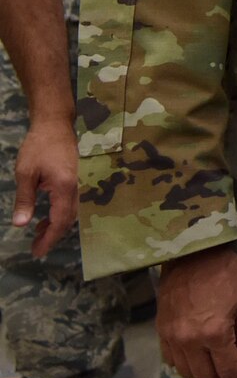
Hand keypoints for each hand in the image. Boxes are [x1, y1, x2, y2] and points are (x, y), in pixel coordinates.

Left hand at [11, 115, 76, 257]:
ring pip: (69, 212)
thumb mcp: (26, 173)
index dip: (49, 238)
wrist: (55, 124)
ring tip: (37, 235)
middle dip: (52, 236)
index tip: (37, 252)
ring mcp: (75, 184)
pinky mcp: (71, 180)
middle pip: (68, 219)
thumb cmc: (39, 146)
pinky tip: (44, 217)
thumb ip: (25, 199)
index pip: (59, 220)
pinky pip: (68, 204)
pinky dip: (57, 215)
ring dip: (55, 226)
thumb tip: (21, 224)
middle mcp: (74, 189)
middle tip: (36, 249)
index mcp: (64, 188)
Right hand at [158, 245, 236, 377]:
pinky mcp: (161, 331)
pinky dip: (185, 366)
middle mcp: (189, 340)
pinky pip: (172, 360)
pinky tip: (197, 362)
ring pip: (187, 371)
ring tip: (217, 375)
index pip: (228, 369)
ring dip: (203, 377)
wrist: (191, 254)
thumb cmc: (226, 272)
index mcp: (214, 333)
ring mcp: (172, 337)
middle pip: (205, 376)